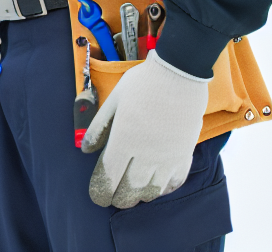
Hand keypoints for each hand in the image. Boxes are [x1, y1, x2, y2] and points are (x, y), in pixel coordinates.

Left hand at [81, 50, 208, 207]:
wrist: (180, 72)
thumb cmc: (143, 83)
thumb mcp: (114, 100)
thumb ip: (99, 127)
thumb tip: (86, 151)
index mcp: (124, 139)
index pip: (108, 176)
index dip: (100, 191)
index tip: (98, 198)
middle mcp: (145, 153)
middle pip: (129, 190)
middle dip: (119, 199)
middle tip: (114, 199)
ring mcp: (167, 156)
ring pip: (152, 190)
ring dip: (141, 197)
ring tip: (134, 195)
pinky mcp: (185, 154)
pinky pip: (174, 182)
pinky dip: (164, 189)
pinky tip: (158, 186)